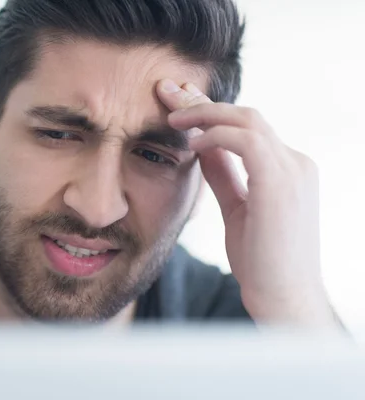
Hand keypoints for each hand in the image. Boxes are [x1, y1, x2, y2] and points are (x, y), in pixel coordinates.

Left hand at [156, 79, 336, 325]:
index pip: (246, 128)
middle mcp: (295, 162)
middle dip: (203, 102)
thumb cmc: (262, 260)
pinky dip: (215, 135)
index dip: (211, 112)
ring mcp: (293, 169)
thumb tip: (201, 148)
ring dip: (205, 113)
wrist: (283, 297)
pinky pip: (246, 141)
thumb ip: (224, 175)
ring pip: (247, 119)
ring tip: (170, 115)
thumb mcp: (237, 207)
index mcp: (287, 168)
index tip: (178, 103)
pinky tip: (190, 143)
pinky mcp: (281, 182)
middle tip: (167, 92)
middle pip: (246, 115)